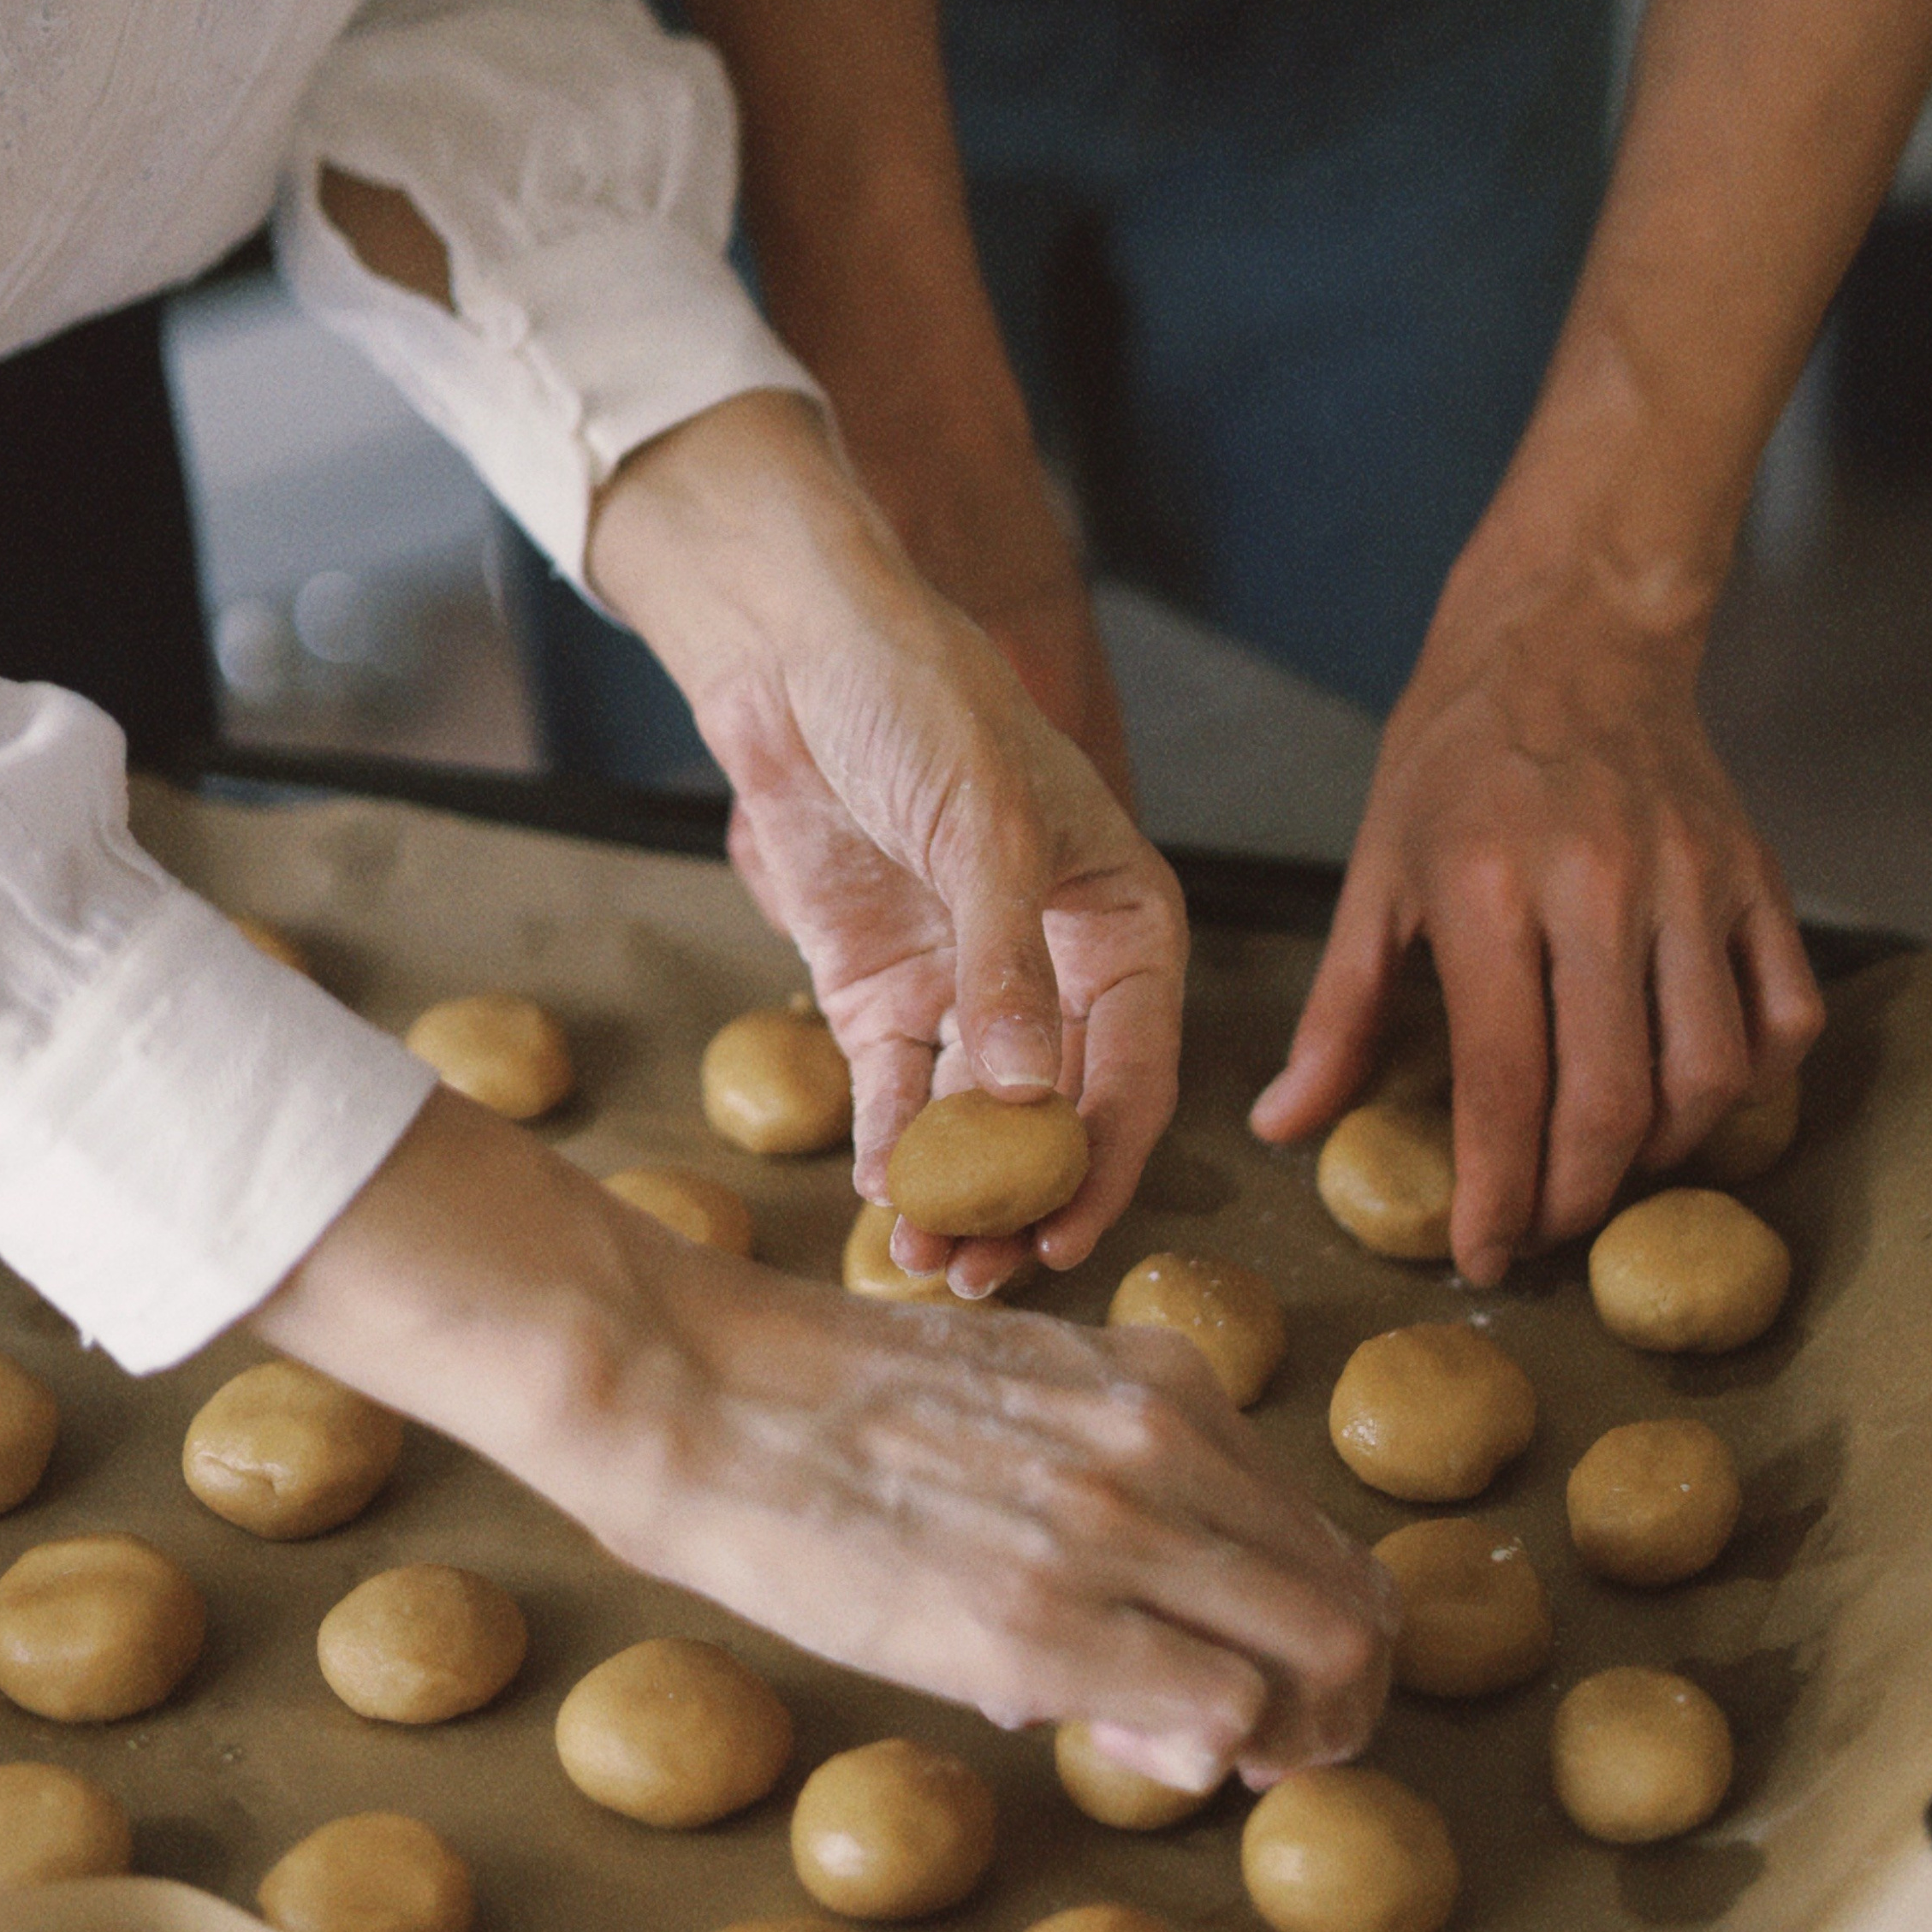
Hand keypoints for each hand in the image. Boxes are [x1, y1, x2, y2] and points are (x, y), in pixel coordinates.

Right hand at [259, 1090, 1392, 1792]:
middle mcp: (1162, 1441)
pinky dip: (1200, 1752)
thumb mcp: (1019, 1396)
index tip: (1261, 1680)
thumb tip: (1179, 1629)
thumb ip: (1121, 1483)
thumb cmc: (838, 1401)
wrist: (707, 1391)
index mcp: (1158, 1380)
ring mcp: (1111, 1529)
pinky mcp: (1042, 1622)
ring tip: (1208, 1753)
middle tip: (1273, 1747)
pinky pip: (1216, 1714)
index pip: (1316, 1532)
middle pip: (1350, 1601)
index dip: (1314, 1629)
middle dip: (1338, 1698)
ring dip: (1289, 1733)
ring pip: (1317, 1655)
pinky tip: (1123, 1737)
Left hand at [590, 392, 1183, 1293]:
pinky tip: (879, 1197)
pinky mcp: (883, 992)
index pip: (1135, 1067)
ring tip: (927, 1259)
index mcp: (1122, 920)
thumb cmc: (922, 704)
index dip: (1106, 1162)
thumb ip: (1007, 966)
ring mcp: (967, 986)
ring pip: (978, 1123)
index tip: (1061, 1235)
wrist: (797, 657)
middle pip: (1058, 1116)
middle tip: (984, 1275)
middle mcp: (1058, 967)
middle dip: (1026, 1200)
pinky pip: (900, 1094)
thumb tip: (1031, 1105)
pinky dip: (893, 1149)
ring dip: (959, 1193)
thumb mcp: (984, 827)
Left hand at [1250, 555, 1823, 1283]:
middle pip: (1613, 1102)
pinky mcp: (1754, 873)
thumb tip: (1283, 1127)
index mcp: (1487, 891)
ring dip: (1663, 1155)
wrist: (1567, 633)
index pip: (1506, 1087)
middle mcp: (1598, 888)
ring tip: (1608, 1167)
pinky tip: (1695, 1094)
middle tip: (1541, 1230)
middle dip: (1575, 1199)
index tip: (1485, 1256)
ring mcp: (1690, 881)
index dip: (1498, 1195)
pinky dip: (1754, 1083)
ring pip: (1710, 1075)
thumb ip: (1337, 1010)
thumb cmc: (1453, 753)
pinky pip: (1785, 1016)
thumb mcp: (1374, 870)